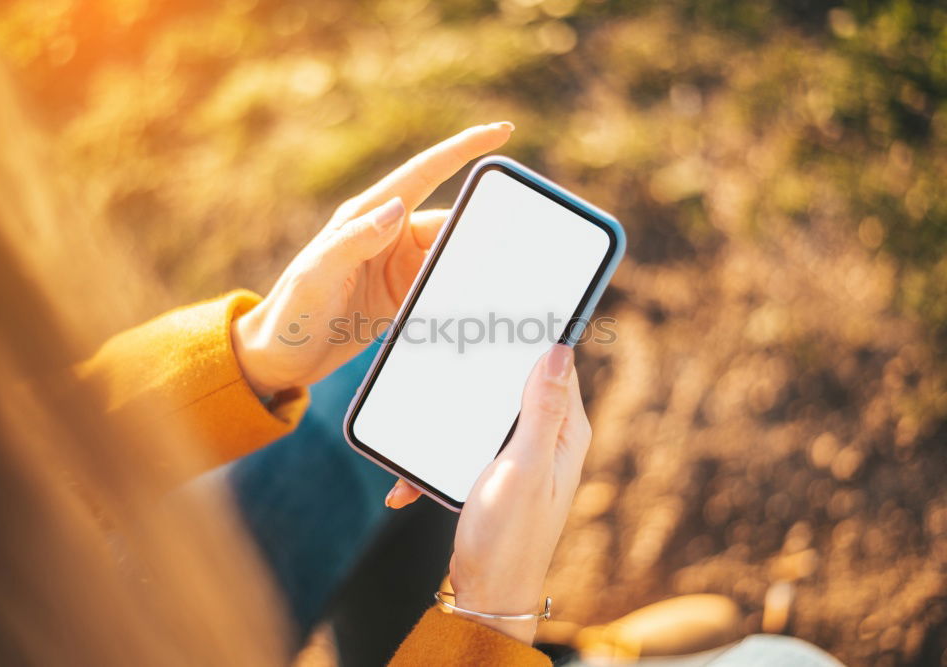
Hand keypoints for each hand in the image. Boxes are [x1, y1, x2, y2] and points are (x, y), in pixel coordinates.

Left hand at [231, 122, 513, 394]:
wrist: (281, 358)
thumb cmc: (291, 311)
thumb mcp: (317, 274)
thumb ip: (354, 240)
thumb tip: (396, 208)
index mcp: (368, 217)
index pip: (424, 173)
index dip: (463, 149)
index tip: (502, 131)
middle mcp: (388, 236)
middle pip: (449, 224)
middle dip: (479, 231)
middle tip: (513, 248)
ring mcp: (399, 267)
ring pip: (451, 257)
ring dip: (470, 269)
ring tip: (496, 286)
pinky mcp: (404, 297)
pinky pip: (443, 287)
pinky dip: (460, 294)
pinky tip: (474, 307)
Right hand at [389, 344, 591, 644]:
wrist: (486, 593)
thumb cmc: (508, 538)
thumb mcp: (523, 467)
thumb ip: (540, 409)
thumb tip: (558, 351)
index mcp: (563, 433)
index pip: (557, 366)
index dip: (532, 337)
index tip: (502, 314)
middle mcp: (546, 440)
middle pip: (515, 384)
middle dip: (481, 373)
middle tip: (450, 357)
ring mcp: (519, 456)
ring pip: (483, 413)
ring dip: (450, 418)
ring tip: (420, 421)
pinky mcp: (494, 471)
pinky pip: (462, 446)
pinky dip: (436, 458)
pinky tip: (409, 482)